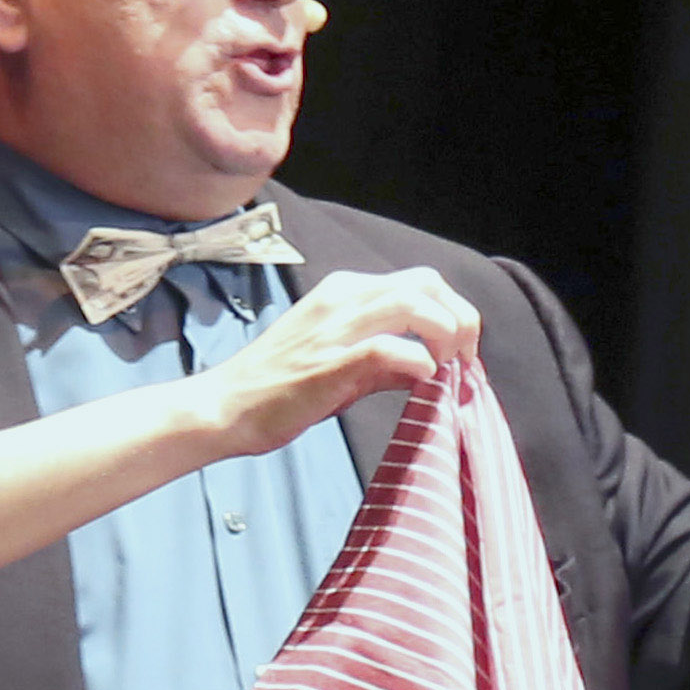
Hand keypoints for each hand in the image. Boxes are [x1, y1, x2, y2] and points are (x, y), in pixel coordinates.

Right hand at [201, 267, 483, 456]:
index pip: (420, 282)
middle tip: (465, 360)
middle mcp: (342, 299)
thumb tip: (429, 369)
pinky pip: (389, 349)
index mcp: (344, 293)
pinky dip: (418, 363)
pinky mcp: (329, 362)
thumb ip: (386, 365)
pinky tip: (423, 383)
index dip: (453, 313)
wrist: (225, 407)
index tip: (461, 353)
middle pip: (426, 283)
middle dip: (459, 318)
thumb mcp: (341, 368)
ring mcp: (334, 328)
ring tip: (450, 370)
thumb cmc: (278, 391)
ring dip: (446, 336)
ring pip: (414, 304)